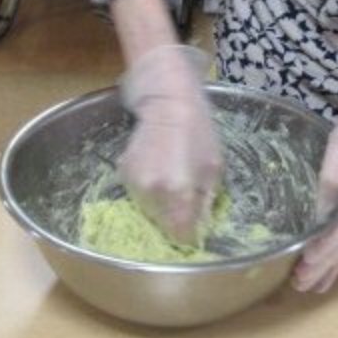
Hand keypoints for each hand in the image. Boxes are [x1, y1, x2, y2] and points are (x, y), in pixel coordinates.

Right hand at [118, 44, 221, 244]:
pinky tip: (159, 169)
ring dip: (161, 205)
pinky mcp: (123, 174)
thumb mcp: (214, 167)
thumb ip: (206, 202)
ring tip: (173, 178)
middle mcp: (152, 192)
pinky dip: (148, 190)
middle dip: (176, 218)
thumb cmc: (199, 131)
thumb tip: (199, 229)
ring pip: (148, 212)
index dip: (190, 234)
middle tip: (187, 195)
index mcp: (179, 191)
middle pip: (163, 226)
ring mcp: (134, 183)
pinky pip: (137, 195)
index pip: (181, 236)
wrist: (167, 101)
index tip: (196, 226)